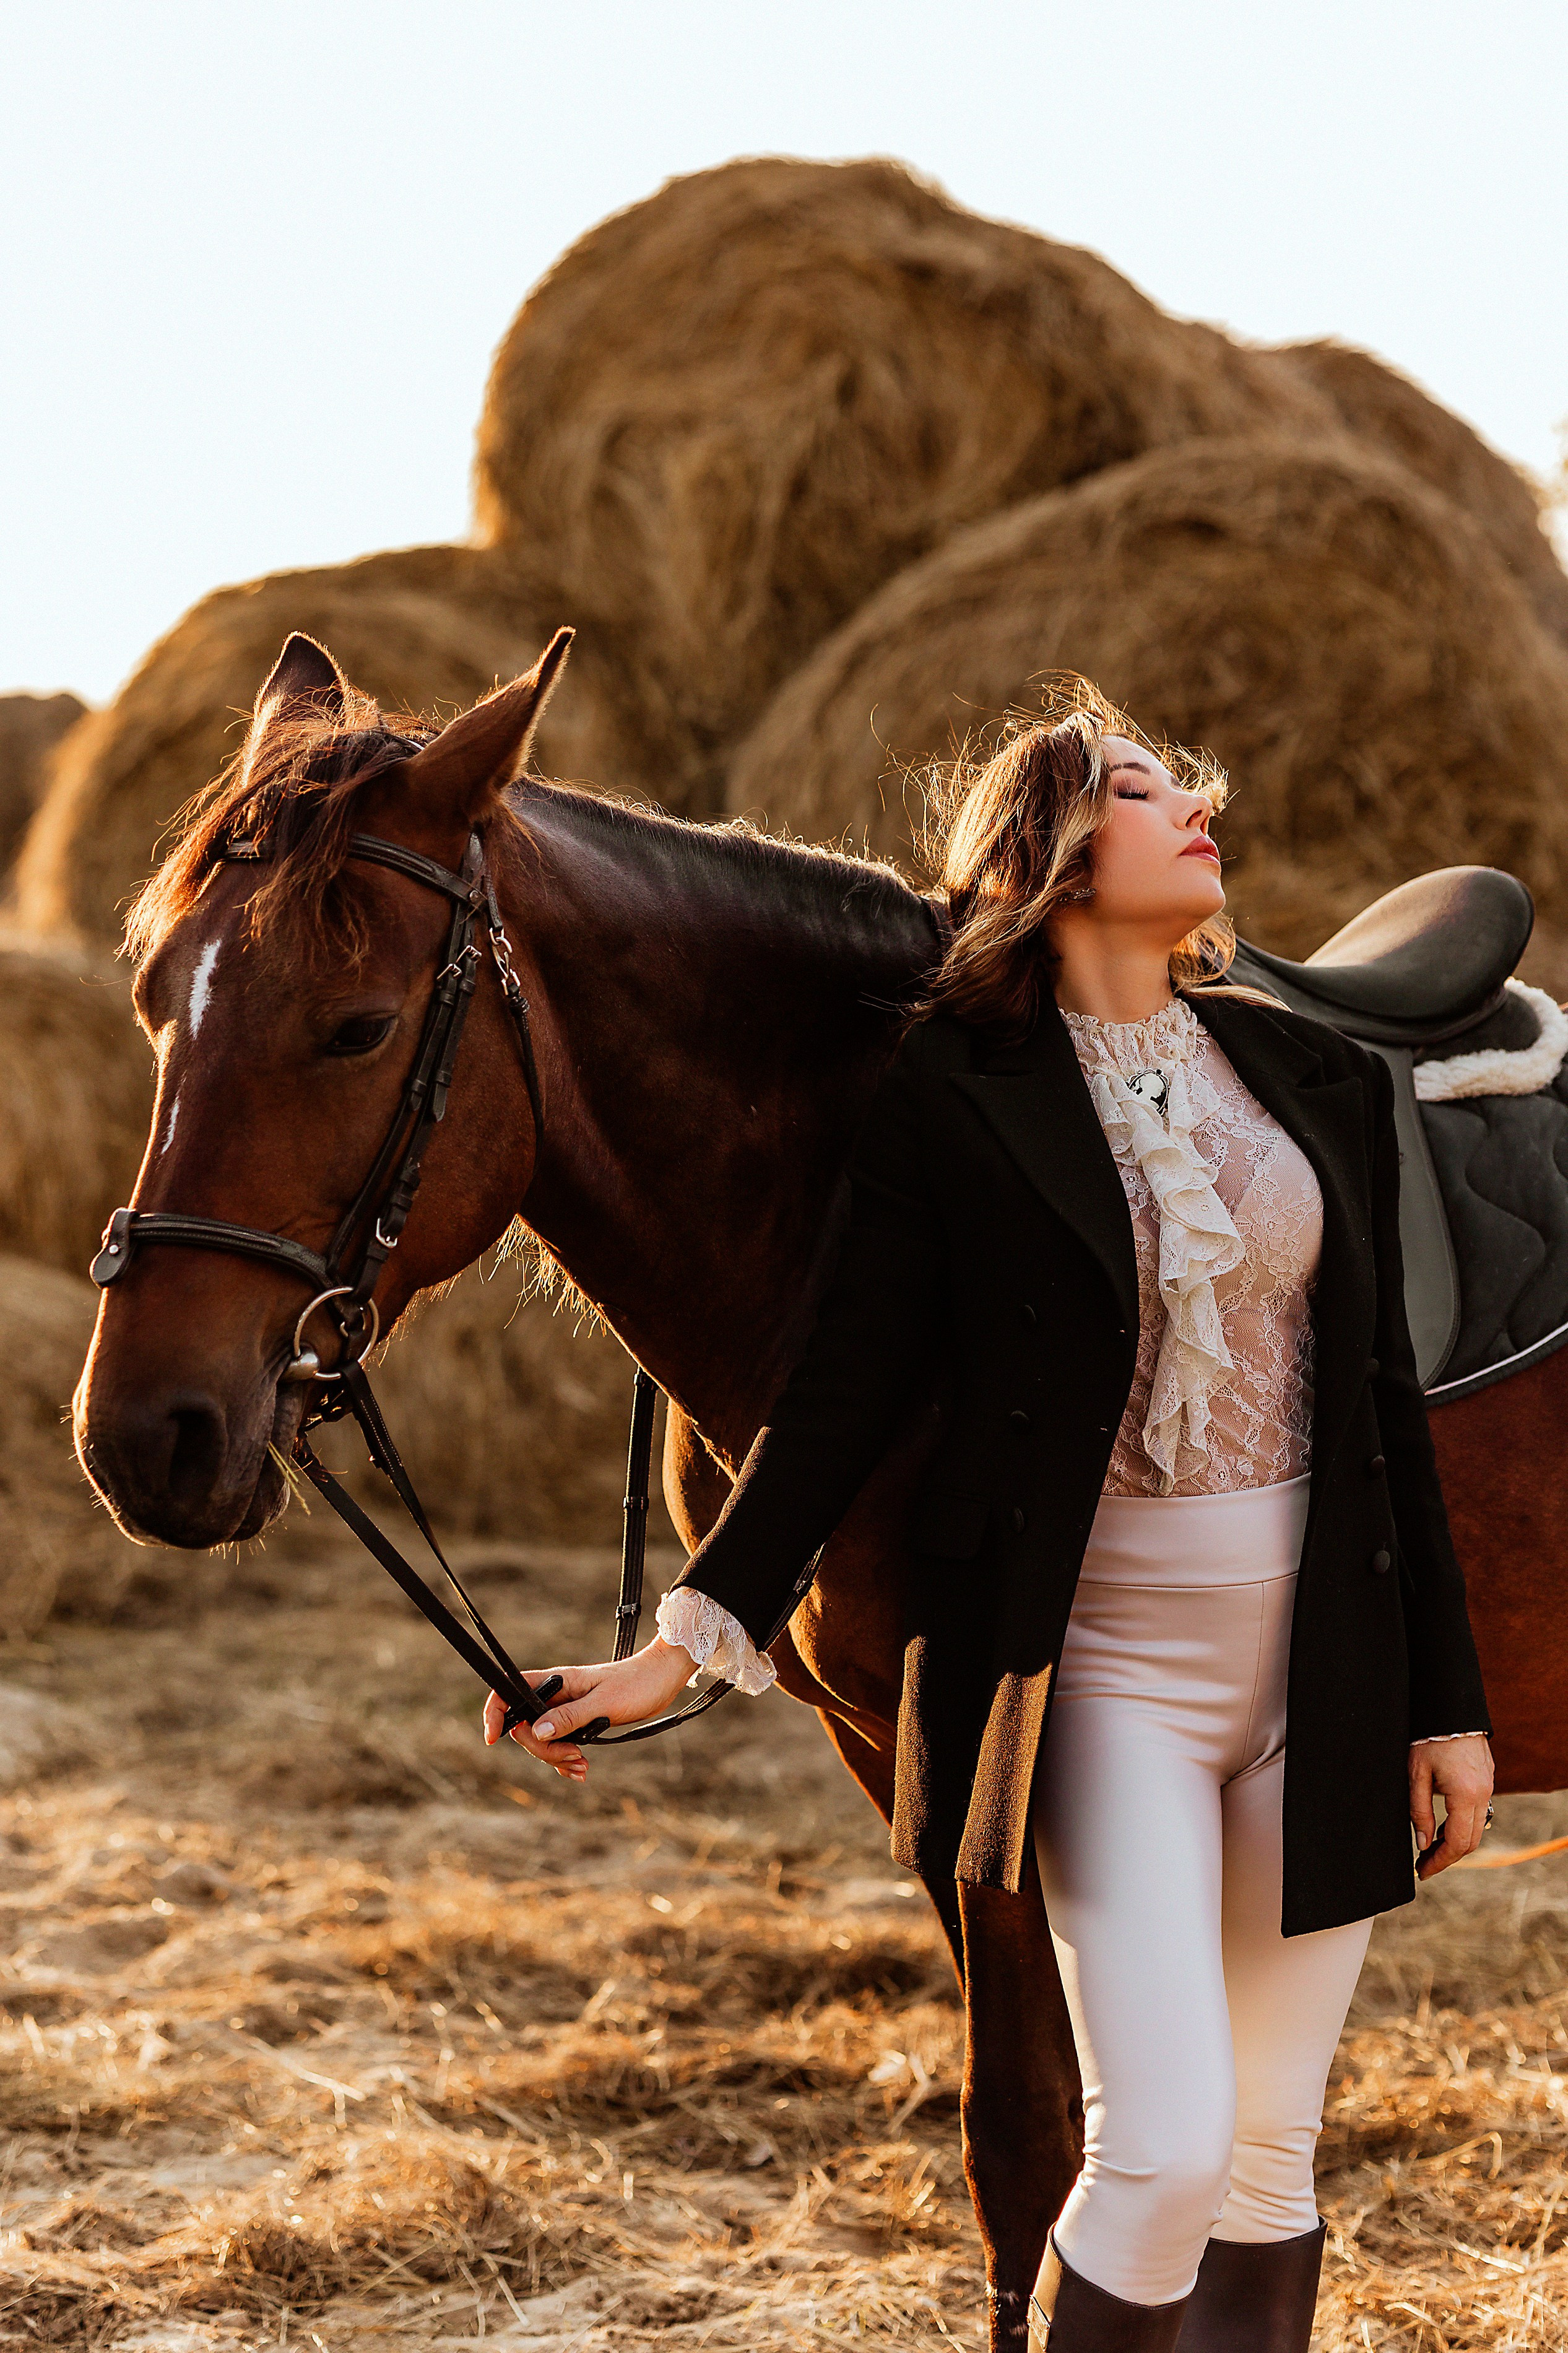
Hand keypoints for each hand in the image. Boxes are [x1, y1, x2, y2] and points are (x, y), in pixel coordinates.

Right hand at [482, 1637, 697, 1781]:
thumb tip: (535, 1731)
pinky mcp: (578, 1722)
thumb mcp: (603, 1704)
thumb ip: (569, 1718)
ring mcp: (565, 1710)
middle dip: (542, 1749)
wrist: (661, 1680)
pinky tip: (581, 1770)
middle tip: (574, 1757)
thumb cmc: (635, 1684)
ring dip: (557, 1758)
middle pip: (526, 1727)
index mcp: (556, 1682)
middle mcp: (555, 1695)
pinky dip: (566, 1761)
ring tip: (583, 1765)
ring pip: (542, 1740)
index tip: (493, 1738)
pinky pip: (560, 1745)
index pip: (510, 1691)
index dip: (496, 1713)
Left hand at [1410, 1734, 1493, 1877]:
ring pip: (1476, 1826)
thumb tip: (1423, 1844)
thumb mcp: (1416, 1774)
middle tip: (1424, 1863)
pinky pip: (1478, 1810)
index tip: (1422, 1871)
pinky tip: (1442, 1825)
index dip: (1440, 1862)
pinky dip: (1461, 1824)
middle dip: (1447, 1856)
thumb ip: (1419, 1811)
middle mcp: (1483, 1793)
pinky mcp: (1486, 1778)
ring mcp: (1488, 1786)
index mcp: (1466, 1795)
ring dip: (1455, 1841)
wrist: (1449, 1706)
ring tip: (1429, 1847)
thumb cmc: (1428, 1737)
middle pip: (1471, 1840)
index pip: (1458, 1843)